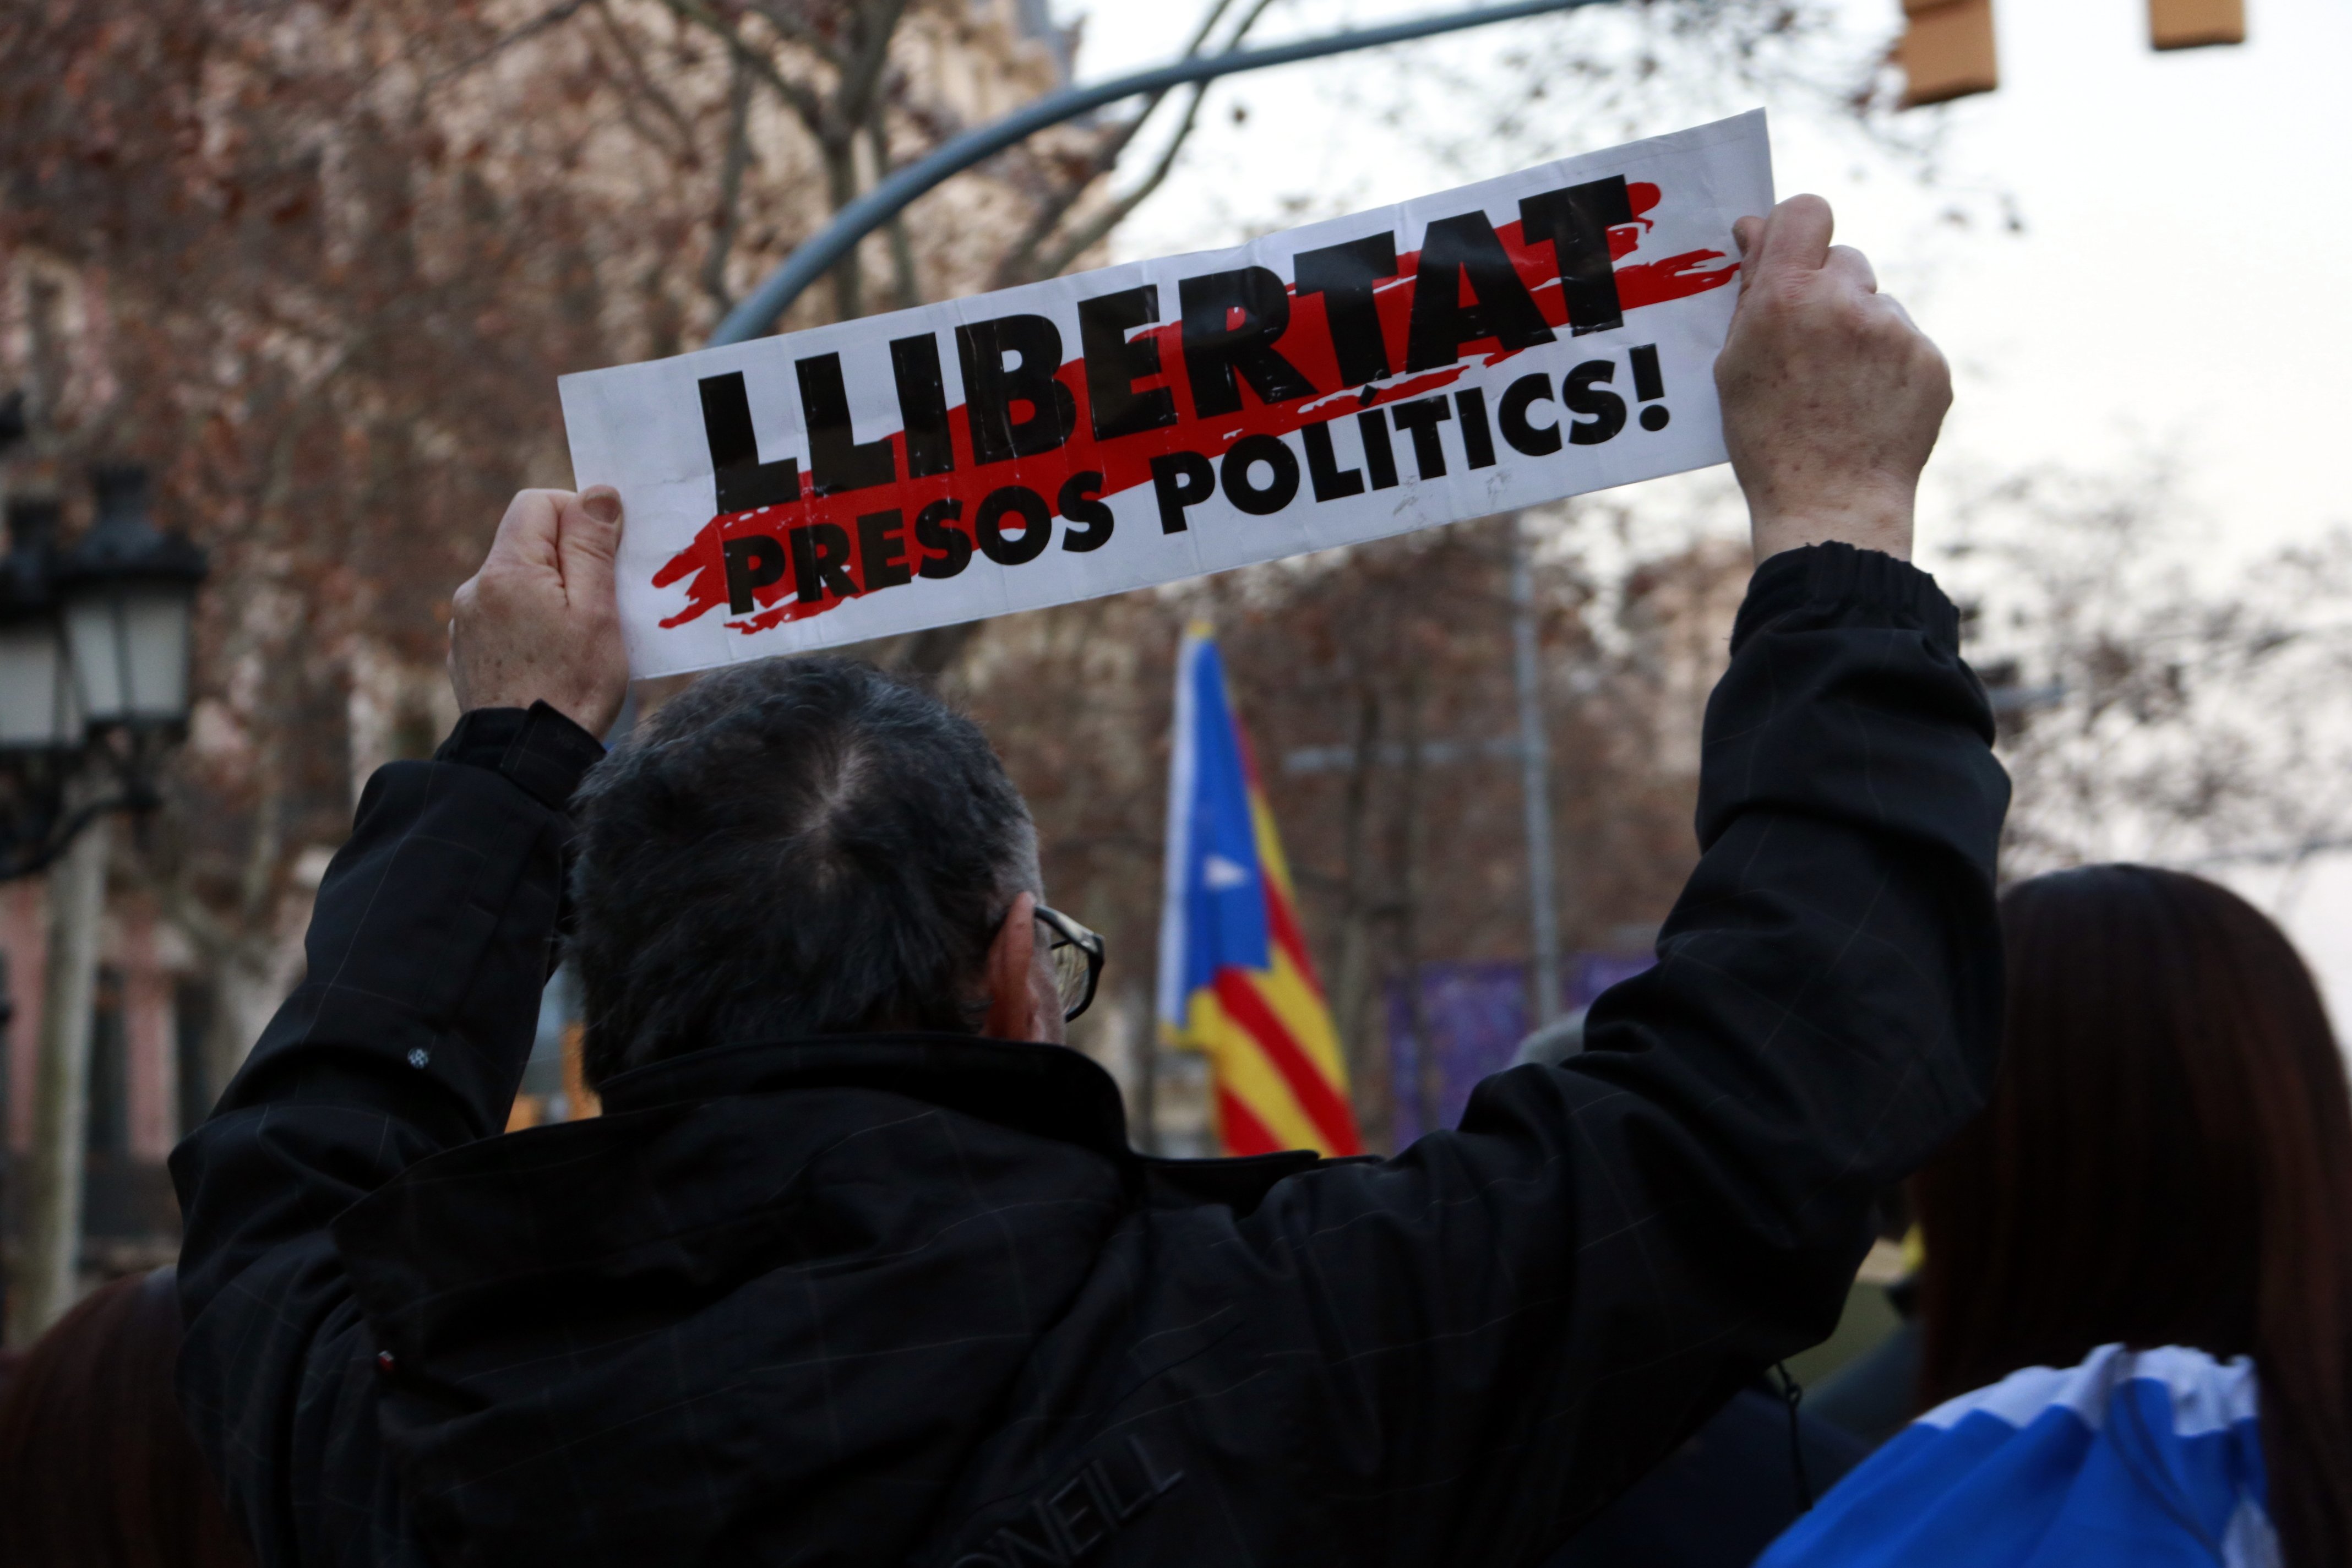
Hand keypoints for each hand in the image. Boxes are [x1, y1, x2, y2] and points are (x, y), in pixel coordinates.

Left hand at [448, 487, 628, 736]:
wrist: (524, 761)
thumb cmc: (571, 688)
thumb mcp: (598, 611)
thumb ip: (593, 546)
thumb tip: (598, 492)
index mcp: (507, 570)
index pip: (538, 503)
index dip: (578, 515)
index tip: (609, 554)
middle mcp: (476, 589)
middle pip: (527, 543)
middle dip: (570, 560)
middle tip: (605, 603)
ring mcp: (467, 623)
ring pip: (518, 583)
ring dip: (551, 596)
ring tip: (579, 641)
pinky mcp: (468, 654)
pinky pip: (505, 618)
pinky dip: (531, 626)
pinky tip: (551, 661)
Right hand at [1714, 195, 1949, 563]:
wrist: (1830, 507)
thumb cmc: (1768, 442)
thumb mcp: (1734, 365)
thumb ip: (1750, 293)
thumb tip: (1758, 230)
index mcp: (1788, 298)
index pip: (1806, 211)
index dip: (1795, 229)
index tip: (1788, 256)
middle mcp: (1847, 303)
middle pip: (1846, 259)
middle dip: (1827, 290)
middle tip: (1809, 345)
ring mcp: (1896, 332)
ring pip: (1878, 304)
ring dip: (1859, 330)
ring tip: (1838, 389)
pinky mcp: (1931, 362)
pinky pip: (1906, 344)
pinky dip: (1888, 366)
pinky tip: (1866, 406)